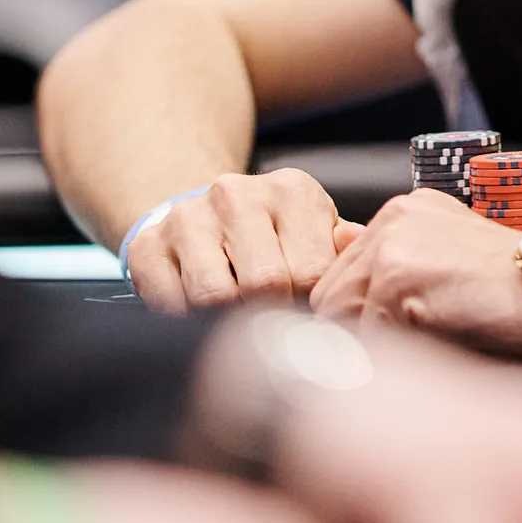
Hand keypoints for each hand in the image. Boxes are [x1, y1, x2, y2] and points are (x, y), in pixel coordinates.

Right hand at [129, 169, 351, 312]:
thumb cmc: (272, 237)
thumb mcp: (313, 232)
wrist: (200, 218)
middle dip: (269, 318)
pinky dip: (185, 324)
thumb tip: (374, 256)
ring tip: (235, 325)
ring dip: (226, 324)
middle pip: (263, 285)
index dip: (310, 309)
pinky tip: (198, 319)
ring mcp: (187, 218)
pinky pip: (168, 303)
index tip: (306, 321)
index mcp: (291, 191)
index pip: (310, 271)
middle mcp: (236, 194)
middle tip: (270, 331)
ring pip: (213, 297)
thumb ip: (343, 250)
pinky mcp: (147, 245)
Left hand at [310, 191, 521, 357]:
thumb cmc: (519, 287)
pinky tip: (439, 349)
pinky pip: (367, 338)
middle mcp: (391, 218)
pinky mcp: (398, 274)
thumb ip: (398, 266)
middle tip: (411, 352)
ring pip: (343, 319)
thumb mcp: (453, 263)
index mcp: (403, 212)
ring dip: (376, 347)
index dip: (360, 319)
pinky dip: (397, 358)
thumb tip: (342, 277)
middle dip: (359, 334)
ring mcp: (392, 243)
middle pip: (331, 298)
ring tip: (428, 350)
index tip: (396, 339)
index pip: (342, 278)